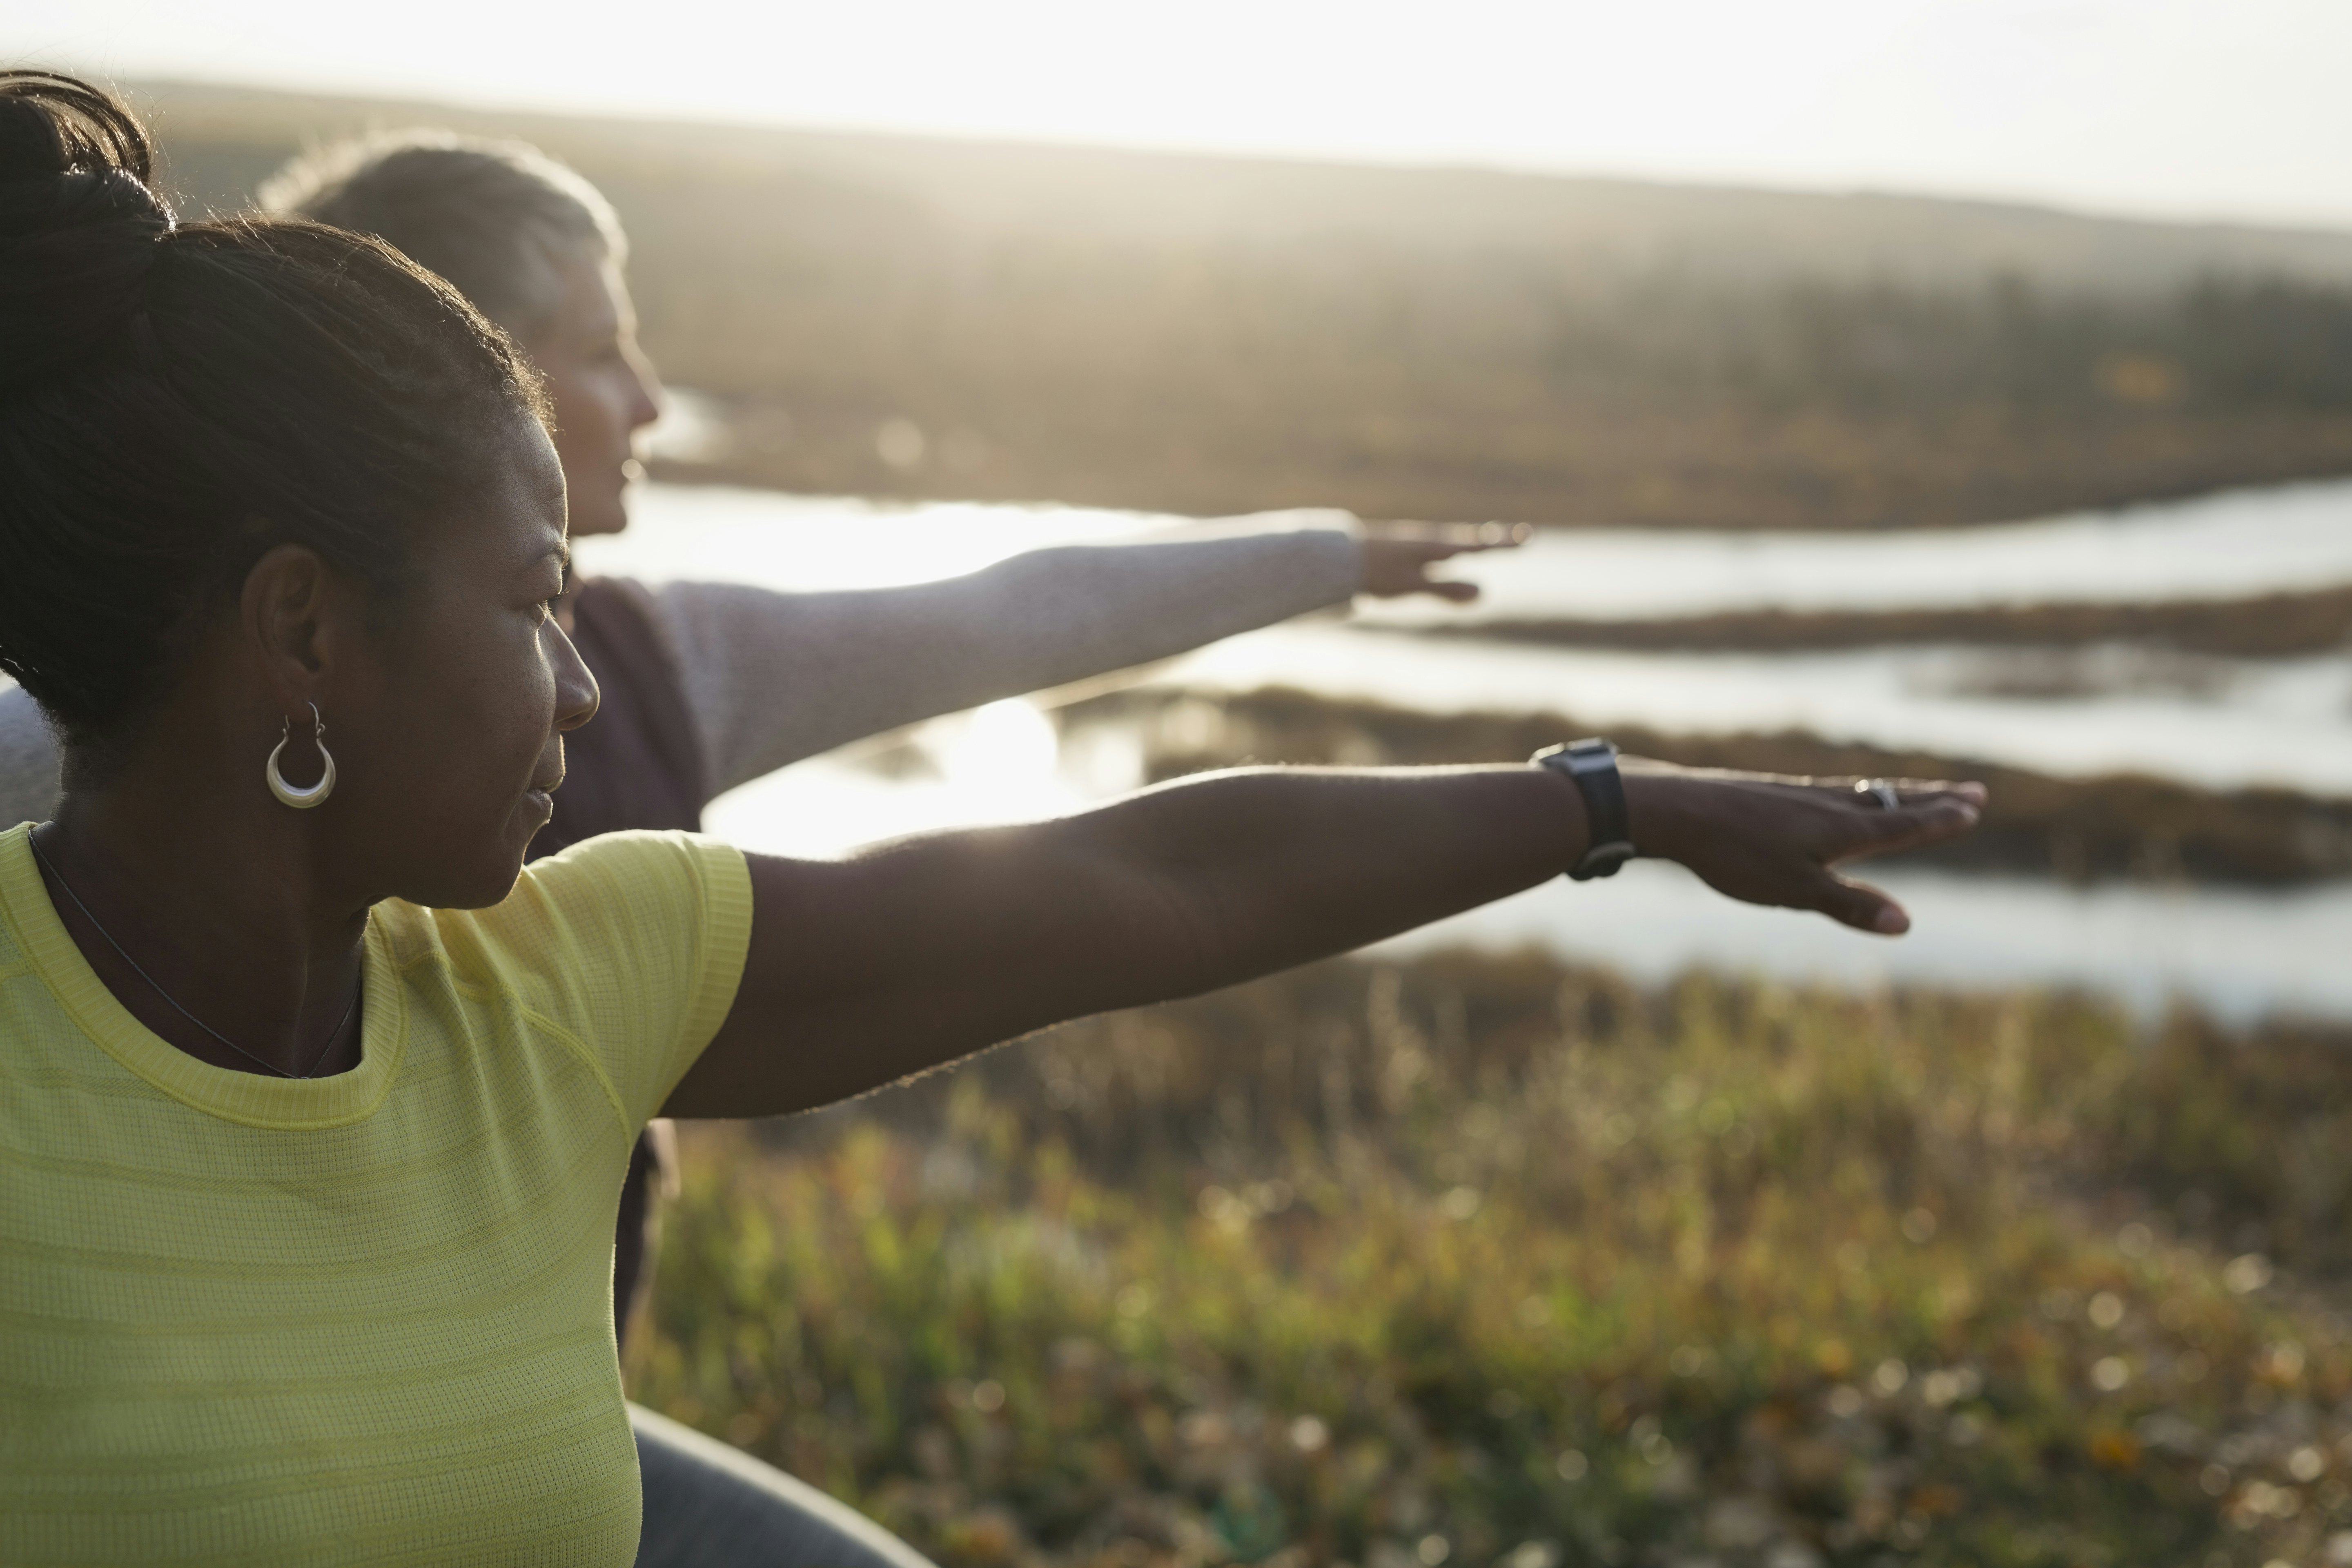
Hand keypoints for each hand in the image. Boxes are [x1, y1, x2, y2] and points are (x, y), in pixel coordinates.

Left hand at [1358, 522, 1528, 600]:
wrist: (1338, 556)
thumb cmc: (1374, 573)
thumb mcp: (1412, 585)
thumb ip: (1446, 589)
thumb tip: (1484, 592)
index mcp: (1436, 548)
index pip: (1479, 546)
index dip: (1504, 544)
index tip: (1528, 537)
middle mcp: (1430, 540)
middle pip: (1470, 540)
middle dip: (1496, 540)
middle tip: (1520, 537)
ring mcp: (1416, 541)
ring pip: (1454, 541)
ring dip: (1475, 541)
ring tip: (1492, 540)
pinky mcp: (1403, 546)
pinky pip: (1437, 546)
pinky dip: (1453, 545)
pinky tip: (1447, 549)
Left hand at [1622, 762, 1986, 934]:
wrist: (1677, 811)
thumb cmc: (1735, 854)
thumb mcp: (1795, 890)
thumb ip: (1850, 905)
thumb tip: (1906, 923)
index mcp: (1843, 829)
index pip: (1904, 824)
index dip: (1940, 820)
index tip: (1974, 808)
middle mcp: (1830, 805)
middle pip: (1893, 801)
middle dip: (1934, 800)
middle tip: (1974, 792)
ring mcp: (1802, 795)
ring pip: (1864, 792)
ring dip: (1900, 793)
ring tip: (1921, 793)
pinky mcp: (1775, 794)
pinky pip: (1832, 791)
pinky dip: (1858, 792)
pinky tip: (1846, 797)